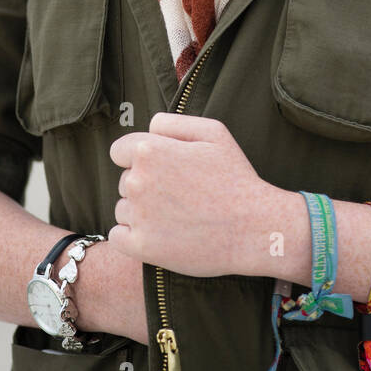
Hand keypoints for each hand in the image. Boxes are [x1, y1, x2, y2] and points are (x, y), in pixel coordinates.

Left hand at [107, 112, 274, 277]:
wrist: (252, 228)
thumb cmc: (235, 177)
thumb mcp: (213, 132)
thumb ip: (173, 123)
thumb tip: (149, 127)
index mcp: (150, 150)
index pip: (120, 151)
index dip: (141, 159)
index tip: (163, 170)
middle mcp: (137, 181)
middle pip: (124, 181)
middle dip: (145, 186)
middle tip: (180, 195)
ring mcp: (138, 216)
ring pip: (123, 209)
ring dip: (141, 213)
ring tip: (177, 216)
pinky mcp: (140, 247)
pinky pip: (117, 237)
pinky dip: (132, 237)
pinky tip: (160, 234)